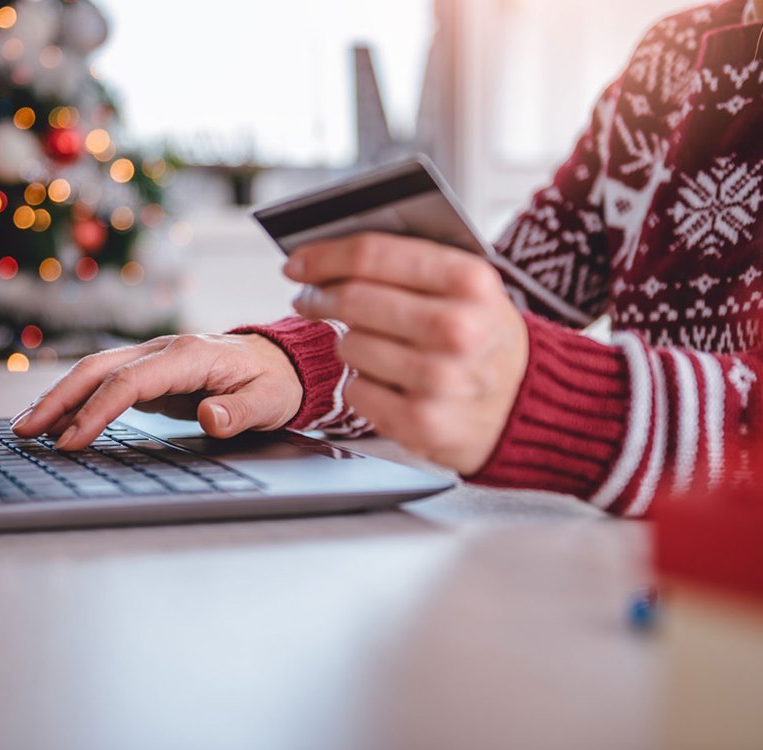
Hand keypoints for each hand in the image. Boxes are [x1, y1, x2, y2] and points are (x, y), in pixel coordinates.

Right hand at [11, 334, 302, 450]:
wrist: (280, 362)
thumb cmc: (273, 382)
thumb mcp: (269, 402)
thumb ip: (240, 411)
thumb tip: (210, 416)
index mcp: (189, 355)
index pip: (130, 382)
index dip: (97, 411)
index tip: (72, 440)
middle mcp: (164, 350)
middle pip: (99, 369)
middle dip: (59, 399)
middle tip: (25, 430)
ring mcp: (154, 358)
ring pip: (96, 371)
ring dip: (60, 397)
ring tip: (26, 426)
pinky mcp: (151, 371)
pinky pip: (106, 382)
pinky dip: (78, 399)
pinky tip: (58, 419)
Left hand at [285, 233, 527, 475]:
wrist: (531, 405)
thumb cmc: (486, 339)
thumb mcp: (471, 289)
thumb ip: (412, 264)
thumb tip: (333, 253)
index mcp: (470, 281)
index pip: (372, 255)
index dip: (323, 256)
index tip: (297, 263)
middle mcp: (458, 329)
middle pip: (352, 300)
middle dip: (320, 297)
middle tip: (310, 299)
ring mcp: (440, 380)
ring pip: (348, 346)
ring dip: (349, 343)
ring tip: (372, 345)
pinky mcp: (422, 423)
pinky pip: (356, 391)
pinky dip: (362, 385)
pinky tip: (386, 382)